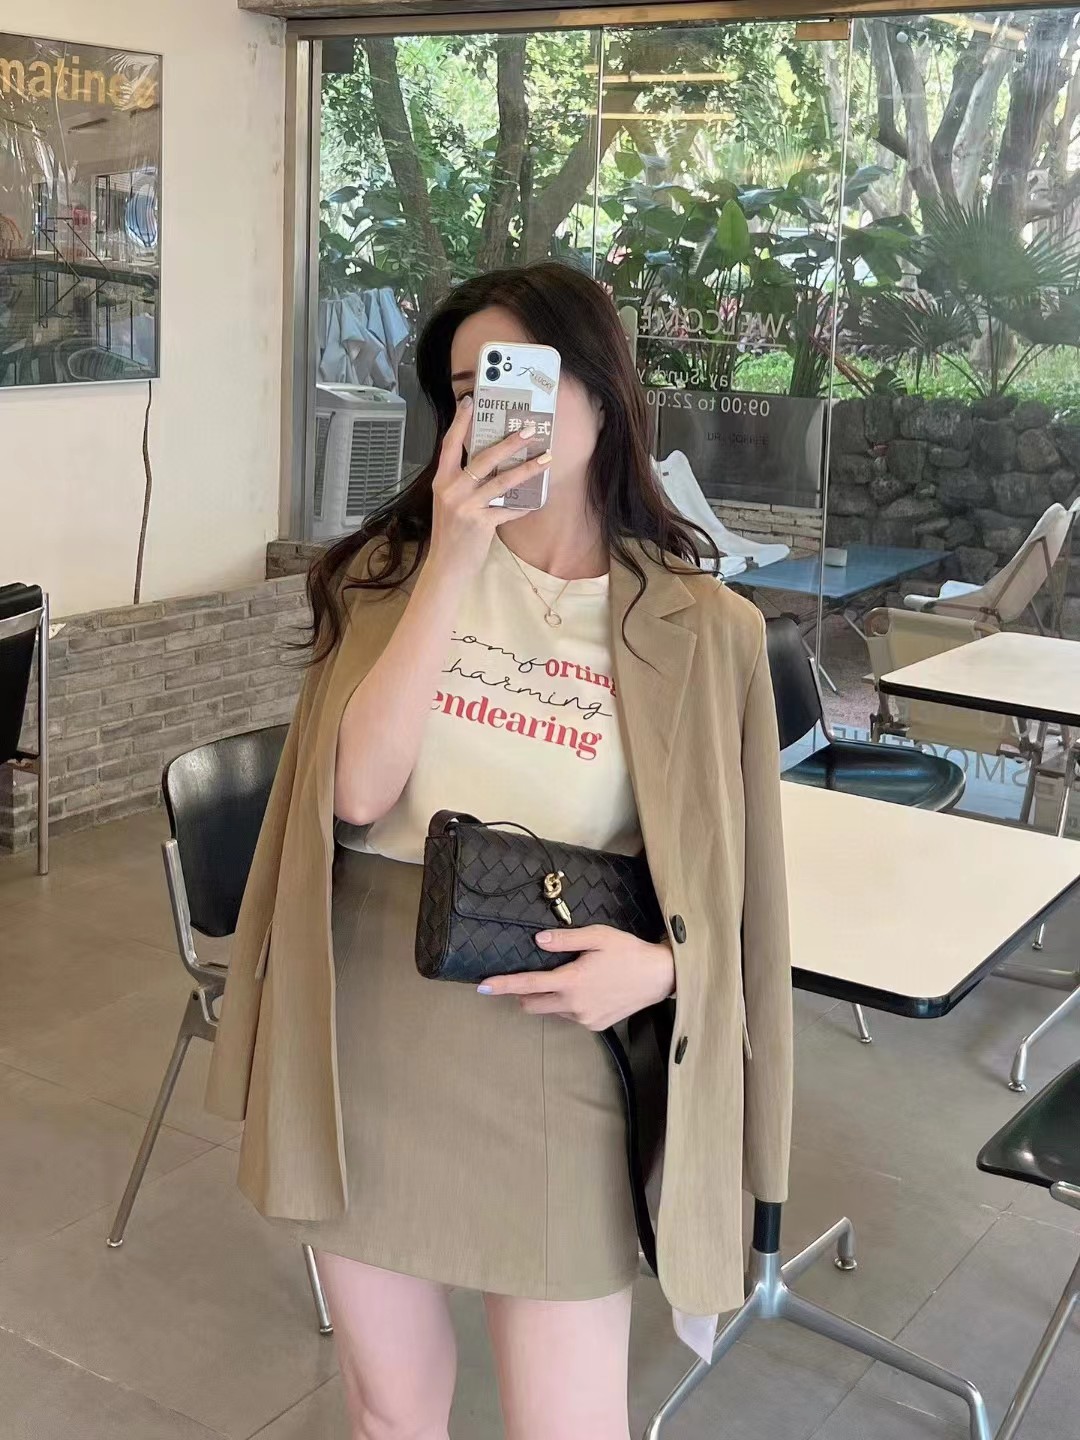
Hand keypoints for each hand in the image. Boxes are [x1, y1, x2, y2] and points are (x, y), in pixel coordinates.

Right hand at [428, 396, 551, 579]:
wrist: (445, 567)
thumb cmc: (451, 534)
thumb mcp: (450, 503)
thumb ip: (464, 483)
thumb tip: (491, 463)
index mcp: (441, 481)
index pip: (449, 444)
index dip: (459, 422)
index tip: (469, 401)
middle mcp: (451, 490)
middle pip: (483, 458)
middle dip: (508, 443)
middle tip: (529, 430)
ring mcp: (466, 507)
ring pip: (501, 481)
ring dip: (527, 469)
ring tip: (546, 458)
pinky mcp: (480, 524)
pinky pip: (508, 509)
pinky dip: (524, 504)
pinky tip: (539, 498)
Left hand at [478, 925, 675, 1030]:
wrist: (659, 977)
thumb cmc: (628, 951)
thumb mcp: (597, 936)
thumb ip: (565, 939)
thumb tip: (537, 941)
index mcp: (571, 981)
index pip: (527, 985)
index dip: (502, 985)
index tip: (482, 987)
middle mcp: (573, 1005)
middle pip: (532, 1005)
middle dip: (523, 994)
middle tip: (530, 976)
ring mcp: (584, 1019)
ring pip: (551, 1012)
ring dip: (547, 999)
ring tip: (567, 979)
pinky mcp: (595, 1025)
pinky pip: (569, 1017)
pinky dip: (566, 1006)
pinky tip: (584, 990)